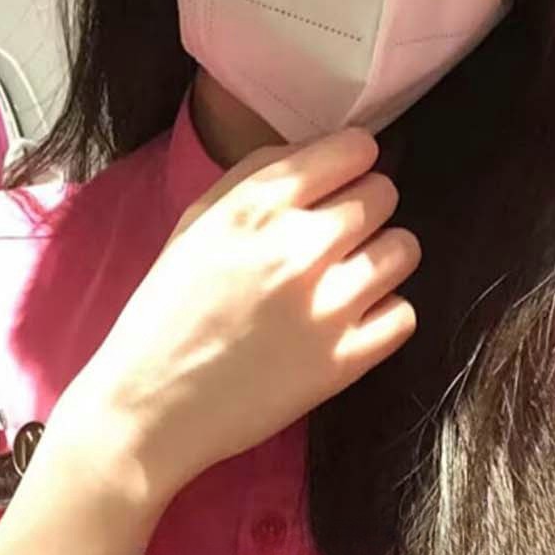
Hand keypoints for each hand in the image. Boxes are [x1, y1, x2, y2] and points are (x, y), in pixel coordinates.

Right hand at [57, 127, 420, 503]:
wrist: (149, 404)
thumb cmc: (169, 306)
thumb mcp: (199, 219)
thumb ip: (260, 173)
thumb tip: (323, 151)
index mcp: (259, 205)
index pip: (354, 149)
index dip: (352, 158)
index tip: (343, 175)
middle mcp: (300, 247)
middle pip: (383, 195)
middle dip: (365, 205)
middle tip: (338, 232)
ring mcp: (327, 306)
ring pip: (404, 249)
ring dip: (382, 255)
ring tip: (349, 274)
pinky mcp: (345, 361)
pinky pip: (404, 313)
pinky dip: (384, 313)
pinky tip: (350, 318)